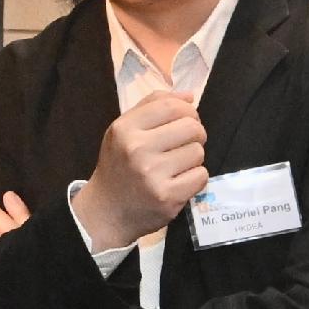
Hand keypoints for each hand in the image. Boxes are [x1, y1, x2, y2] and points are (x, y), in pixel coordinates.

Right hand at [74, 89, 209, 250]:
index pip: (172, 106)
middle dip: (195, 135)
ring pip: (198, 152)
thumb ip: (153, 106)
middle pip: (192, 127)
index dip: (188, 110)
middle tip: (183, 145)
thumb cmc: (119, 165)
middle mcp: (137, 149)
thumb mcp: (124, 130)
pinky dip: (194, 178)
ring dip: (193, 158)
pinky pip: (201, 176)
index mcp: (125, 129)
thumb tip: (189, 96)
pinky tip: (178, 182)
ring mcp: (152, 175)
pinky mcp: (167, 197)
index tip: (187, 121)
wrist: (107, 212)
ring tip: (176, 166)